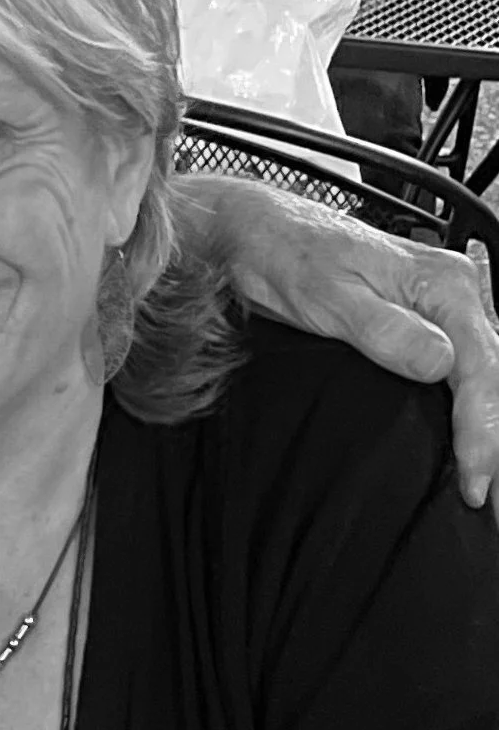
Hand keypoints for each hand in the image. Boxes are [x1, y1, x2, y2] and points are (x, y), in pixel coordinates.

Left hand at [193, 177, 498, 520]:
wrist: (255, 232)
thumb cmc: (286, 255)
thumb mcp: (329, 298)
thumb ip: (385, 331)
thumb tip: (440, 365)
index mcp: (441, 284)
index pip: (479, 369)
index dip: (481, 430)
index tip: (474, 478)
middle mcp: (449, 290)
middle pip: (490, 375)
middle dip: (492, 438)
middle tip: (487, 497)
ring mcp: (436, 303)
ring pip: (480, 373)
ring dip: (483, 425)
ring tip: (483, 477)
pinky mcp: (416, 316)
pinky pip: (458, 367)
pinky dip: (464, 405)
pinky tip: (461, 436)